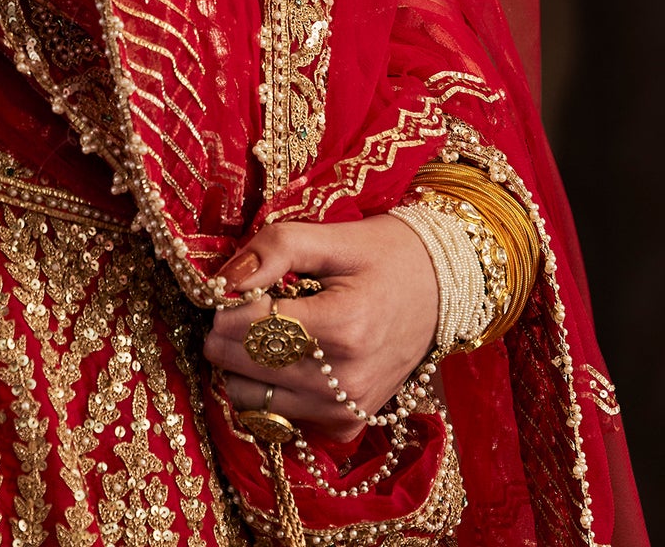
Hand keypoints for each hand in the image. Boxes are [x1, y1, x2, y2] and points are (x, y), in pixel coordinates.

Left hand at [205, 215, 438, 440]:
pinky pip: (276, 417)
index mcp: (342, 326)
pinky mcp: (345, 426)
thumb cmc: (383, 256)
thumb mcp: (332, 237)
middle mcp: (343, 380)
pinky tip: (286, 357)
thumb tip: (224, 280)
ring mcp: (345, 411)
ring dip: (241, 364)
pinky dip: (267, 389)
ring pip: (249, 399)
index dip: (226, 302)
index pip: (248, 327)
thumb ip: (275, 250)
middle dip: (227, 331)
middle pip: (240, 366)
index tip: (233, 284)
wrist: (440, 291)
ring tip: (265, 330)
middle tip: (245, 303)